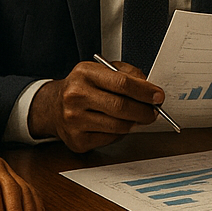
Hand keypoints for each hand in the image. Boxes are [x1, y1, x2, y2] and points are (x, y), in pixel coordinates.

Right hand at [30, 58, 163, 151]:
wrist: (52, 106)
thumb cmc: (83, 87)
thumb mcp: (102, 70)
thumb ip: (127, 74)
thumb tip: (149, 89)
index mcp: (84, 73)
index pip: (122, 83)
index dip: (145, 91)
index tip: (158, 96)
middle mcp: (75, 96)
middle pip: (122, 107)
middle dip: (144, 111)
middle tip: (154, 111)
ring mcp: (73, 120)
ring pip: (119, 126)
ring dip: (134, 123)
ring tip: (136, 117)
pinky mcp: (76, 140)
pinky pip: (110, 139)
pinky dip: (120, 133)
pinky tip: (116, 125)